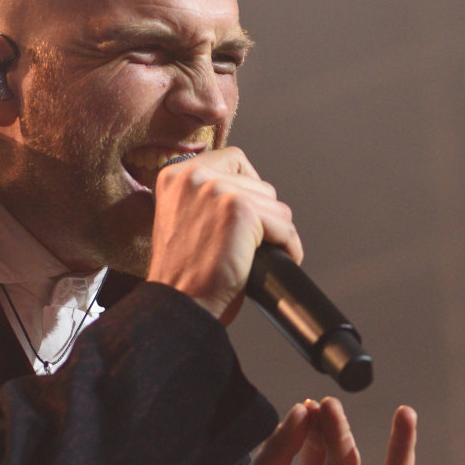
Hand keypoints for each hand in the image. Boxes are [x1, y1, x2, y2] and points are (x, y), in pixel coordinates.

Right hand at [146, 147, 302, 323]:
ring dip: (274, 235)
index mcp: (176, 174)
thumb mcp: (183, 218)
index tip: (247, 218)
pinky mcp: (241, 211)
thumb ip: (205, 195)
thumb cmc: (183, 273)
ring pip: (276, 207)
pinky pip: (284, 227)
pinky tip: (269, 262)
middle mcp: (194, 176)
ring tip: (253, 255)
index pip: (234, 160)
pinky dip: (288, 248)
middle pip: (260, 185)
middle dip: (262, 218)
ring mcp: (217, 190)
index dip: (248, 189)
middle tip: (247, 245)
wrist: (180, 304)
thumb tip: (248, 189)